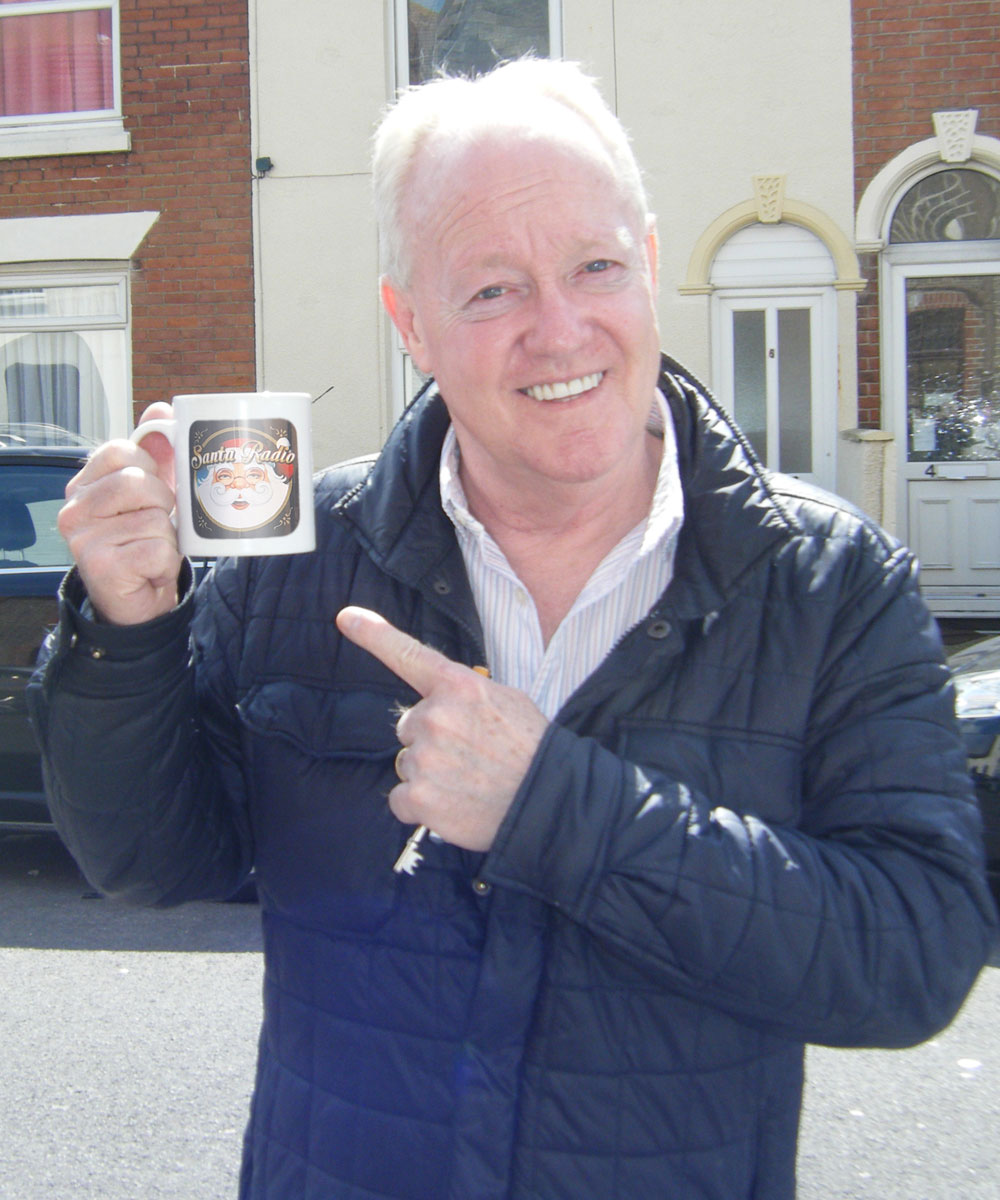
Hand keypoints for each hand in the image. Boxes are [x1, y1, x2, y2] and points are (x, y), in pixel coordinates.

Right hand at [58, 403, 183, 624]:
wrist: (139, 603)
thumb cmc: (144, 542)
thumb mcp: (151, 493)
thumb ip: (156, 452)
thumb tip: (162, 409)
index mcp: (83, 485)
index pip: (121, 450)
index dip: (149, 468)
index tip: (149, 492)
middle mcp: (74, 509)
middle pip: (139, 481)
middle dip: (162, 504)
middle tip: (154, 525)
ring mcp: (84, 539)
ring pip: (154, 517)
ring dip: (167, 535)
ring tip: (152, 548)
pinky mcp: (103, 566)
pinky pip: (159, 548)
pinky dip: (167, 561)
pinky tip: (150, 569)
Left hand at [335, 606, 548, 850]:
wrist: (548, 802)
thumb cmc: (532, 751)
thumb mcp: (508, 702)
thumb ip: (468, 695)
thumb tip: (444, 703)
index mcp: (460, 687)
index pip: (409, 655)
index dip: (374, 635)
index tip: (346, 618)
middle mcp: (435, 717)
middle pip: (410, 724)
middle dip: (432, 739)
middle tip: (470, 757)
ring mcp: (424, 758)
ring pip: (408, 763)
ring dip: (430, 774)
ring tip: (470, 783)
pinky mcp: (418, 797)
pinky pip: (401, 799)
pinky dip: (422, 806)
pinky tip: (454, 806)